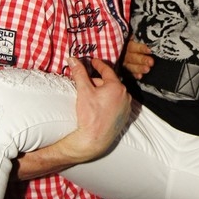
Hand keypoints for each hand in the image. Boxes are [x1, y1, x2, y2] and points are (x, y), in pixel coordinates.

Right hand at [16, 58, 132, 179]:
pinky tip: (98, 106)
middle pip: (109, 83)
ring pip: (113, 93)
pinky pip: (116, 104)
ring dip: (103, 92)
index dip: (98, 65)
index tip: (93, 62)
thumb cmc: (90, 115)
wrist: (94, 139)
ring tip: (91, 96)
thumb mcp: (83, 90)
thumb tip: (73, 60)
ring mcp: (126, 107)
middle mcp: (125, 95)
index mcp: (117, 87)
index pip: (107, 70)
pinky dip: (108, 102)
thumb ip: (79, 73)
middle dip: (98, 81)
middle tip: (86, 83)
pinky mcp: (124, 116)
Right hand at [122, 38, 153, 79]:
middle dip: (142, 60)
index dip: (141, 48)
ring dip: (139, 68)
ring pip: (131, 65)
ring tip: (147, 69)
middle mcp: (125, 52)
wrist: (129, 44)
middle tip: (151, 62)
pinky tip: (140, 76)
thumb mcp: (138, 37)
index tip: (149, 50)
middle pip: (132, 57)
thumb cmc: (139, 39)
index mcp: (128, 43)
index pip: (133, 46)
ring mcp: (125, 61)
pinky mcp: (126, 68)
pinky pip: (130, 72)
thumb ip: (143, 38)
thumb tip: (152, 37)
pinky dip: (135, 74)